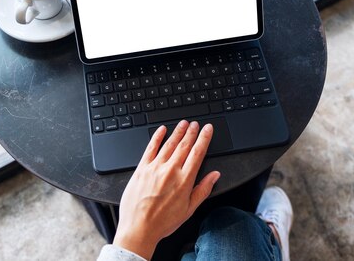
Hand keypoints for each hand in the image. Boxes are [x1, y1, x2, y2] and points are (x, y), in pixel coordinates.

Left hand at [113, 120, 220, 259]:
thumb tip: (214, 176)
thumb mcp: (189, 209)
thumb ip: (203, 189)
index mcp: (184, 180)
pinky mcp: (141, 169)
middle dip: (192, 132)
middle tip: (196, 124)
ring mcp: (155, 168)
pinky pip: (150, 148)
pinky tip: (162, 130)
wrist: (139, 229)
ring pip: (169, 144)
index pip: (197, 153)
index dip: (204, 138)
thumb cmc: (163, 222)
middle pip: (184, 145)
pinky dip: (157, 137)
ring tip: (183, 124)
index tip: (208, 129)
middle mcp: (170, 171)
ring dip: (177, 132)